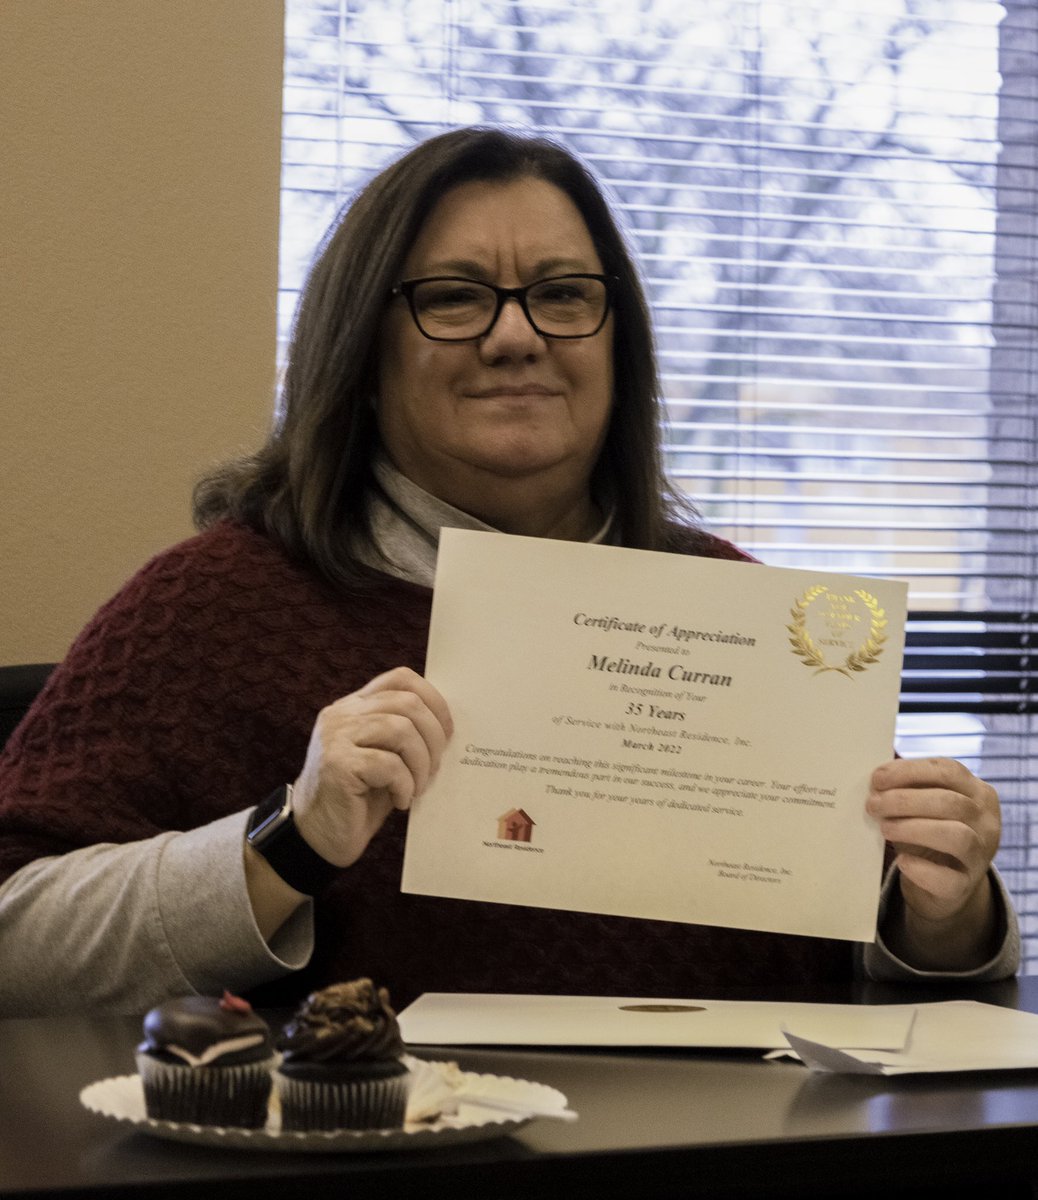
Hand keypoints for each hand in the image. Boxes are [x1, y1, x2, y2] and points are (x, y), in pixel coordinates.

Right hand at [291, 666, 452, 867]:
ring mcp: (336, 736)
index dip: (433, 700)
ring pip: (401, 730)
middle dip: (434, 737)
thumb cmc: (360, 799)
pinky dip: (405, 785)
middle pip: (407, 703)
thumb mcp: (385, 758)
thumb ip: (406, 734)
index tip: (447, 731)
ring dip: (421, 763)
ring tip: (417, 787)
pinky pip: (388, 764)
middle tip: (434, 768)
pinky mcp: (337, 764)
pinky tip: (401, 801)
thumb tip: (449, 727)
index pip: (400, 678)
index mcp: (354, 706)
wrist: (318, 837)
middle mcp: (341, 714)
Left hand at [866, 756, 1000, 967]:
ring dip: (913, 829)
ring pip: (957, 837)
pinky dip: (921, 869)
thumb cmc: (928, 831)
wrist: (943, 885)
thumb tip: (875, 780)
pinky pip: (948, 879)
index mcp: (978, 793)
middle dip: (905, 801)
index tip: (878, 778)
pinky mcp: (965, 887)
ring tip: (884, 828)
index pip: (949, 771)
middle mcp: (987, 822)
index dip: (911, 771)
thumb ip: (907, 789)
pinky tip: (901, 861)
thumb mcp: (924, 806)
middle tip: (873, 805)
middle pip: (951, 803)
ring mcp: (980, 856)